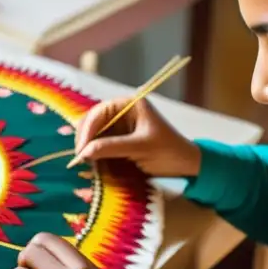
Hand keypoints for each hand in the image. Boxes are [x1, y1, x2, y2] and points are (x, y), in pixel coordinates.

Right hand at [73, 97, 201, 176]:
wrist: (186, 164)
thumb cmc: (169, 151)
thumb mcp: (140, 148)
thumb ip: (111, 147)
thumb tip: (84, 152)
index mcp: (129, 104)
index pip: (99, 113)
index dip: (87, 131)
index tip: (81, 150)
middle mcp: (121, 112)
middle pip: (92, 122)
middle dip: (85, 139)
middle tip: (81, 159)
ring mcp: (119, 125)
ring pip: (93, 134)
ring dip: (88, 147)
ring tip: (87, 163)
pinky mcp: (118, 139)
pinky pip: (99, 144)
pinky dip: (95, 153)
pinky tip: (93, 163)